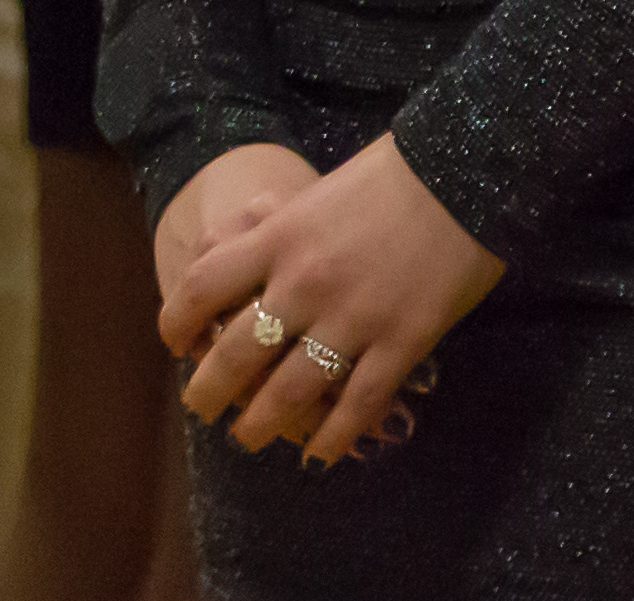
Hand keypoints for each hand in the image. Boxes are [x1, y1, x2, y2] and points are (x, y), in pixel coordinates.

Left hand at [164, 135, 499, 468]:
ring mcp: (353, 318)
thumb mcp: (310, 198)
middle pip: (238, 353)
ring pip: (292, 390)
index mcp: (275, 239)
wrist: (457, 179)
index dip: (177, 322)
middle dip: (211, 391)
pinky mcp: (403, 343)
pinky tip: (319, 455)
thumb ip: (274, 233)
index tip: (175, 345)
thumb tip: (235, 254)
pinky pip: (359, 404)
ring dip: (264, 423)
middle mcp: (303, 283)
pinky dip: (335, 435)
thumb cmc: (384, 179)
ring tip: (248, 439)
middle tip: (201, 410)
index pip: (202, 288)